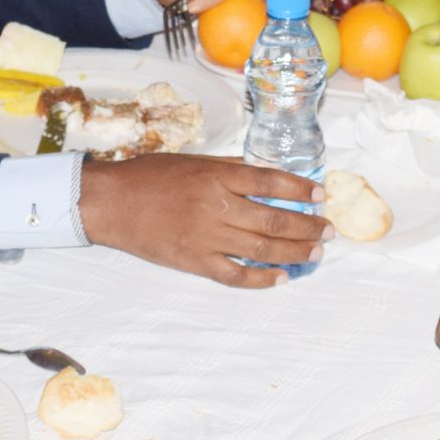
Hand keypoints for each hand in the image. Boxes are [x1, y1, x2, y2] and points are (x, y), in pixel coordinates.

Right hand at [77, 155, 327, 287]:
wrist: (111, 203)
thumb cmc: (149, 176)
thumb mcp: (192, 160)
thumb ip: (228, 168)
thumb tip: (263, 174)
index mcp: (217, 176)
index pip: (270, 182)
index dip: (300, 190)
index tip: (320, 195)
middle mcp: (216, 206)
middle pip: (274, 220)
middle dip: (308, 226)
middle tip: (329, 230)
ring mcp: (206, 237)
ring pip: (262, 249)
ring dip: (295, 252)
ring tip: (316, 253)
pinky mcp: (194, 261)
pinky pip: (235, 274)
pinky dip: (261, 279)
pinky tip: (281, 278)